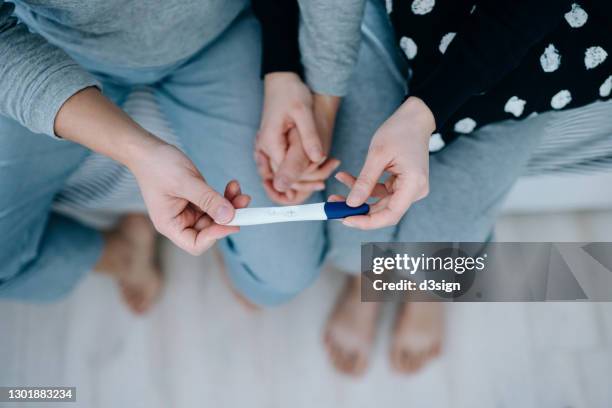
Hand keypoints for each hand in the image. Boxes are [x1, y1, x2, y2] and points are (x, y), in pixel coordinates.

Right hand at [128, 141, 249, 254]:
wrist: (148, 149)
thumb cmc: (157, 165)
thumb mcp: (185, 182)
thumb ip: (208, 200)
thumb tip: (230, 217)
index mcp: (170, 225)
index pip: (196, 244)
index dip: (215, 236)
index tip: (232, 221)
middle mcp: (180, 222)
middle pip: (210, 230)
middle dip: (228, 217)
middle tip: (244, 201)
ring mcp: (189, 212)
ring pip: (216, 217)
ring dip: (230, 205)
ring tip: (238, 190)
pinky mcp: (196, 201)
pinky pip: (215, 204)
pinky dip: (225, 197)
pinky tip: (232, 185)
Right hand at [256, 92, 341, 204]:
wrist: (281, 80)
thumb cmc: (291, 92)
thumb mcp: (303, 111)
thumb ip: (310, 136)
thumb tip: (318, 158)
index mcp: (270, 142)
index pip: (285, 173)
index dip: (305, 178)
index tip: (323, 179)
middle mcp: (263, 148)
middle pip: (281, 177)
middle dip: (302, 182)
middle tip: (323, 184)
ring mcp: (264, 148)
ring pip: (279, 173)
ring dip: (297, 179)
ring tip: (320, 181)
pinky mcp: (269, 146)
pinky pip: (279, 165)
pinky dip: (292, 170)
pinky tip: (310, 169)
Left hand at [333, 97, 434, 229]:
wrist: (414, 118)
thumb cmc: (400, 130)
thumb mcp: (378, 154)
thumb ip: (365, 181)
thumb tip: (351, 204)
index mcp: (413, 185)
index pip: (390, 215)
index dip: (367, 222)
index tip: (345, 219)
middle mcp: (414, 191)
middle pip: (383, 211)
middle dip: (357, 210)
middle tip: (333, 208)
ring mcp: (409, 188)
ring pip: (379, 202)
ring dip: (357, 197)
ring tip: (335, 190)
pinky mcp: (401, 184)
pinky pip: (380, 192)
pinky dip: (363, 187)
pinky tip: (345, 177)